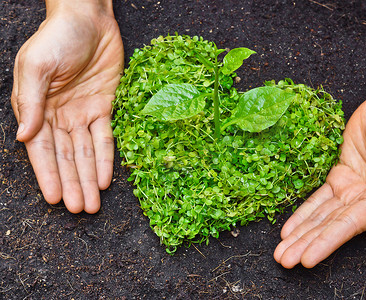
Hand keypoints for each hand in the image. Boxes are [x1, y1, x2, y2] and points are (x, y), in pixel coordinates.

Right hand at [11, 3, 123, 212]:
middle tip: (79, 210)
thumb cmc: (56, 38)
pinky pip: (107, 137)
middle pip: (67, 157)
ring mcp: (84, 114)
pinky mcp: (106, 108)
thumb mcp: (36, 67)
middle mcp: (61, 117)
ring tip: (93, 204)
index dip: (48, 174)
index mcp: (38, 110)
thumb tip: (22, 137)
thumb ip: (30, 103)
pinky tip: (106, 180)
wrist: (88, 19)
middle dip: (72, 184)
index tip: (55, 198)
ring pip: (87, 153)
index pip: (42, 150)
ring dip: (89, 178)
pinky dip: (107, 158)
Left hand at [274, 92, 365, 267]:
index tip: (307, 258)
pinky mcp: (339, 176)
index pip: (351, 227)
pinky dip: (302, 213)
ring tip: (282, 251)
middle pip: (331, 227)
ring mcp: (351, 189)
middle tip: (284, 260)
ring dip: (301, 234)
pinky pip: (317, 198)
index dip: (327, 243)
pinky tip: (288, 228)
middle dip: (307, 244)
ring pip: (321, 216)